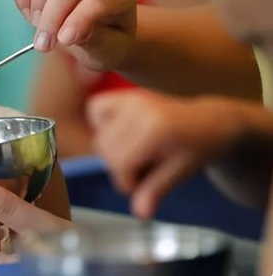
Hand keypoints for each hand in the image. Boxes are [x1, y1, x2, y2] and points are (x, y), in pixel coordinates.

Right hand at [13, 0, 136, 70]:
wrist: (100, 35)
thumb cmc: (107, 42)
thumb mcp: (107, 50)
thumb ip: (93, 40)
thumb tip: (66, 34)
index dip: (78, 17)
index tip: (63, 40)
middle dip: (52, 12)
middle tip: (44, 42)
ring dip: (36, 0)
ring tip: (39, 27)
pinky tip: (29, 13)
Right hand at [87, 90, 245, 217]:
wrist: (211, 122)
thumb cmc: (199, 148)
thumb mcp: (181, 172)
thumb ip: (156, 190)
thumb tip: (139, 213)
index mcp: (156, 128)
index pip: (120, 161)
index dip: (127, 181)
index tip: (140, 188)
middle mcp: (139, 108)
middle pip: (105, 149)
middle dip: (119, 168)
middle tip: (141, 171)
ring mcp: (131, 98)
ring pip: (99, 134)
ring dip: (110, 150)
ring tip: (135, 154)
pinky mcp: (125, 94)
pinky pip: (95, 110)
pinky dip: (101, 124)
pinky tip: (120, 133)